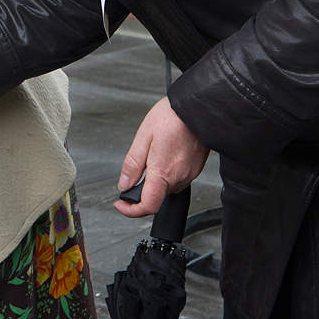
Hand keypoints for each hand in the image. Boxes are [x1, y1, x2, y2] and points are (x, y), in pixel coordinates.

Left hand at [113, 97, 208, 218]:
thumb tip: (124, 183)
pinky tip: (165, 153)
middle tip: (136, 170)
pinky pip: (177, 178)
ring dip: (156, 178)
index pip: (148, 206)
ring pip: (167, 187)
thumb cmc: (172, 117)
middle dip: (142, 188)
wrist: (197, 107)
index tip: (121, 204)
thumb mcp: (144, 137)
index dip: (131, 210)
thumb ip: (133, 164)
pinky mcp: (196, 169)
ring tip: (152, 154)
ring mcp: (190, 174)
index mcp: (163, 172)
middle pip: (156, 196)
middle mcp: (179, 177)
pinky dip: (167, 172)